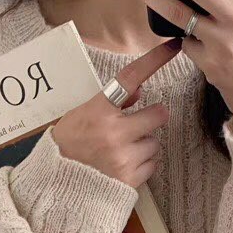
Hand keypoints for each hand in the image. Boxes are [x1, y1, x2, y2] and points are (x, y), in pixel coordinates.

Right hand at [51, 40, 180, 187]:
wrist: (59, 184)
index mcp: (99, 112)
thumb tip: (139, 90)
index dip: (153, 61)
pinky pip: (152, 165)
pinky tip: (125, 166)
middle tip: (140, 124)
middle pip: (158, 114)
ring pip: (155, 143)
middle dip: (153, 117)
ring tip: (123, 151)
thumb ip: (111, 103)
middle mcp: (114, 133)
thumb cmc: (69, 146)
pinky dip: (143, 165)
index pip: (130, 79)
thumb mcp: (82, 116)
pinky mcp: (130, 179)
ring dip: (145, 145)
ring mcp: (124, 158)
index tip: (173, 48)